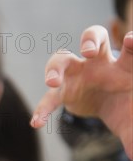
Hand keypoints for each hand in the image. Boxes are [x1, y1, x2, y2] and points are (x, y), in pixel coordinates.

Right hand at [31, 26, 132, 158]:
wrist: (111, 105)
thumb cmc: (127, 102)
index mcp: (125, 64)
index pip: (130, 49)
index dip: (132, 43)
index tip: (131, 42)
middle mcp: (101, 62)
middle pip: (94, 37)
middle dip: (90, 40)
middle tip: (88, 51)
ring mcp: (79, 74)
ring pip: (62, 59)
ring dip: (55, 68)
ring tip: (52, 82)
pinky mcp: (63, 91)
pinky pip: (49, 98)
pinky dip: (42, 110)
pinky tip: (37, 123)